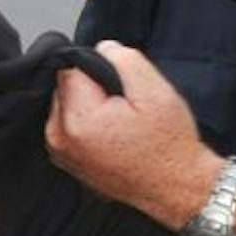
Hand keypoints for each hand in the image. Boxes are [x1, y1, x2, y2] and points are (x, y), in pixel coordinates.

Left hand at [45, 40, 220, 228]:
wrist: (176, 187)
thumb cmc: (168, 145)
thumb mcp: (154, 90)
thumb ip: (124, 59)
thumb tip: (103, 48)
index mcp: (77, 119)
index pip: (70, 69)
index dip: (98, 68)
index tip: (120, 85)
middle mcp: (60, 138)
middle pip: (66, 87)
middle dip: (93, 88)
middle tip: (126, 106)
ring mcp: (61, 153)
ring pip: (69, 106)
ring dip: (91, 106)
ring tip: (123, 123)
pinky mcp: (68, 161)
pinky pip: (72, 127)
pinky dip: (90, 125)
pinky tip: (116, 135)